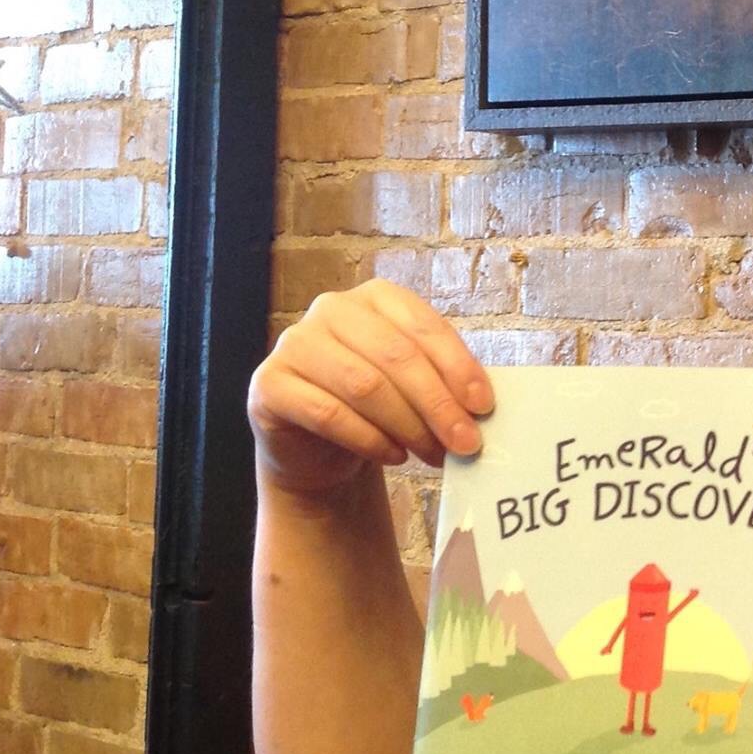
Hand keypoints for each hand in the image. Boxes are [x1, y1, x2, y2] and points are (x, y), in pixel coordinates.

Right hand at [247, 279, 492, 496]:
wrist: (320, 448)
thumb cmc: (378, 409)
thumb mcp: (416, 386)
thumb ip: (444, 383)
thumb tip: (481, 405)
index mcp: (376, 297)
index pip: (423, 327)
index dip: (458, 367)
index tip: (483, 406)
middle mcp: (332, 309)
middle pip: (396, 356)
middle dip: (438, 404)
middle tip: (466, 443)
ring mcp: (294, 344)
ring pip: (364, 385)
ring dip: (408, 426)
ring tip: (433, 454)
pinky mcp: (269, 385)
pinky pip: (327, 414)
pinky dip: (369, 439)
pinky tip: (395, 456)